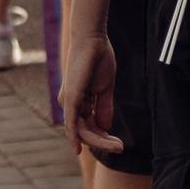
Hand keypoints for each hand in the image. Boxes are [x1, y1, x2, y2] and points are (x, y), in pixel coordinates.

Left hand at [60, 24, 122, 156]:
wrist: (93, 39)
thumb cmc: (99, 59)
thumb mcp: (104, 87)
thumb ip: (103, 107)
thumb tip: (104, 127)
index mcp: (79, 101)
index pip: (90, 127)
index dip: (104, 137)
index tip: (120, 144)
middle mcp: (70, 104)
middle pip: (86, 132)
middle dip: (103, 142)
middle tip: (121, 148)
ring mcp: (68, 102)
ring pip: (81, 131)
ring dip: (98, 141)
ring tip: (117, 146)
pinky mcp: (69, 98)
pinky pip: (70, 122)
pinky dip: (74, 137)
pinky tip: (79, 148)